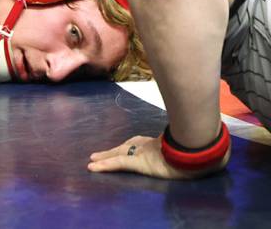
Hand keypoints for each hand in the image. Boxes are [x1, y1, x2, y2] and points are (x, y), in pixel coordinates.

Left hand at [88, 135, 227, 178]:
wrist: (200, 148)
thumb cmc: (201, 148)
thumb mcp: (198, 150)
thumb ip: (199, 149)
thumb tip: (218, 152)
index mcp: (161, 144)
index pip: (142, 144)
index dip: (132, 145)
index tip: (126, 147)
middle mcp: (149, 146)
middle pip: (127, 147)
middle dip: (113, 150)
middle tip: (98, 154)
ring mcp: (143, 153)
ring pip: (118, 154)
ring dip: (105, 157)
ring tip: (92, 161)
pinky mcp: (139, 162)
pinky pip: (118, 164)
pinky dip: (105, 165)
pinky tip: (92, 168)